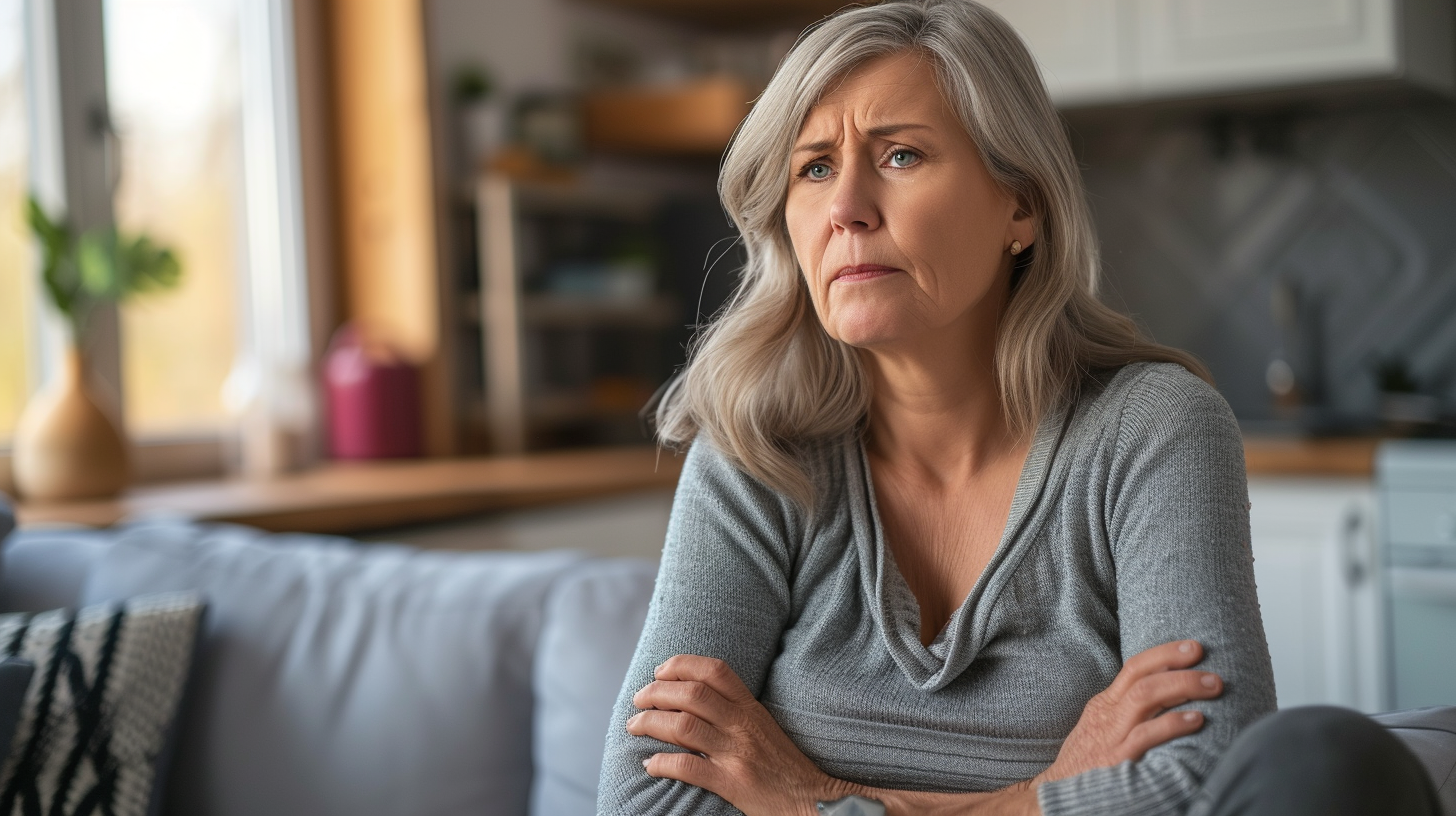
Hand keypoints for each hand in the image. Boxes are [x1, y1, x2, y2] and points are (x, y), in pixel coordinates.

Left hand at [626, 654, 839, 815]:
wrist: (811, 798)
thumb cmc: (783, 764)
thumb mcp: (763, 725)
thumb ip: (733, 709)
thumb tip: (690, 696)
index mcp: (751, 707)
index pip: (715, 671)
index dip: (682, 664)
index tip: (660, 670)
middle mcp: (743, 725)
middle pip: (692, 694)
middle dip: (656, 692)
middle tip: (639, 699)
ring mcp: (737, 753)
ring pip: (683, 726)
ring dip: (650, 723)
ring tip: (635, 726)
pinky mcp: (732, 783)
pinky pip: (688, 766)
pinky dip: (662, 763)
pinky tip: (651, 764)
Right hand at [1031, 640, 1220, 786]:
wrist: (1059, 794)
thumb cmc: (1087, 763)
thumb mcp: (1101, 729)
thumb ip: (1127, 712)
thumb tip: (1170, 698)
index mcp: (1104, 704)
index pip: (1134, 667)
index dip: (1165, 653)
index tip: (1193, 647)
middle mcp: (1107, 714)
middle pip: (1142, 677)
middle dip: (1178, 665)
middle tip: (1210, 666)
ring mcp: (1111, 736)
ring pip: (1145, 697)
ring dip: (1182, 686)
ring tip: (1212, 685)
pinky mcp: (1117, 760)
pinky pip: (1145, 736)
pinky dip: (1172, 724)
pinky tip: (1196, 720)